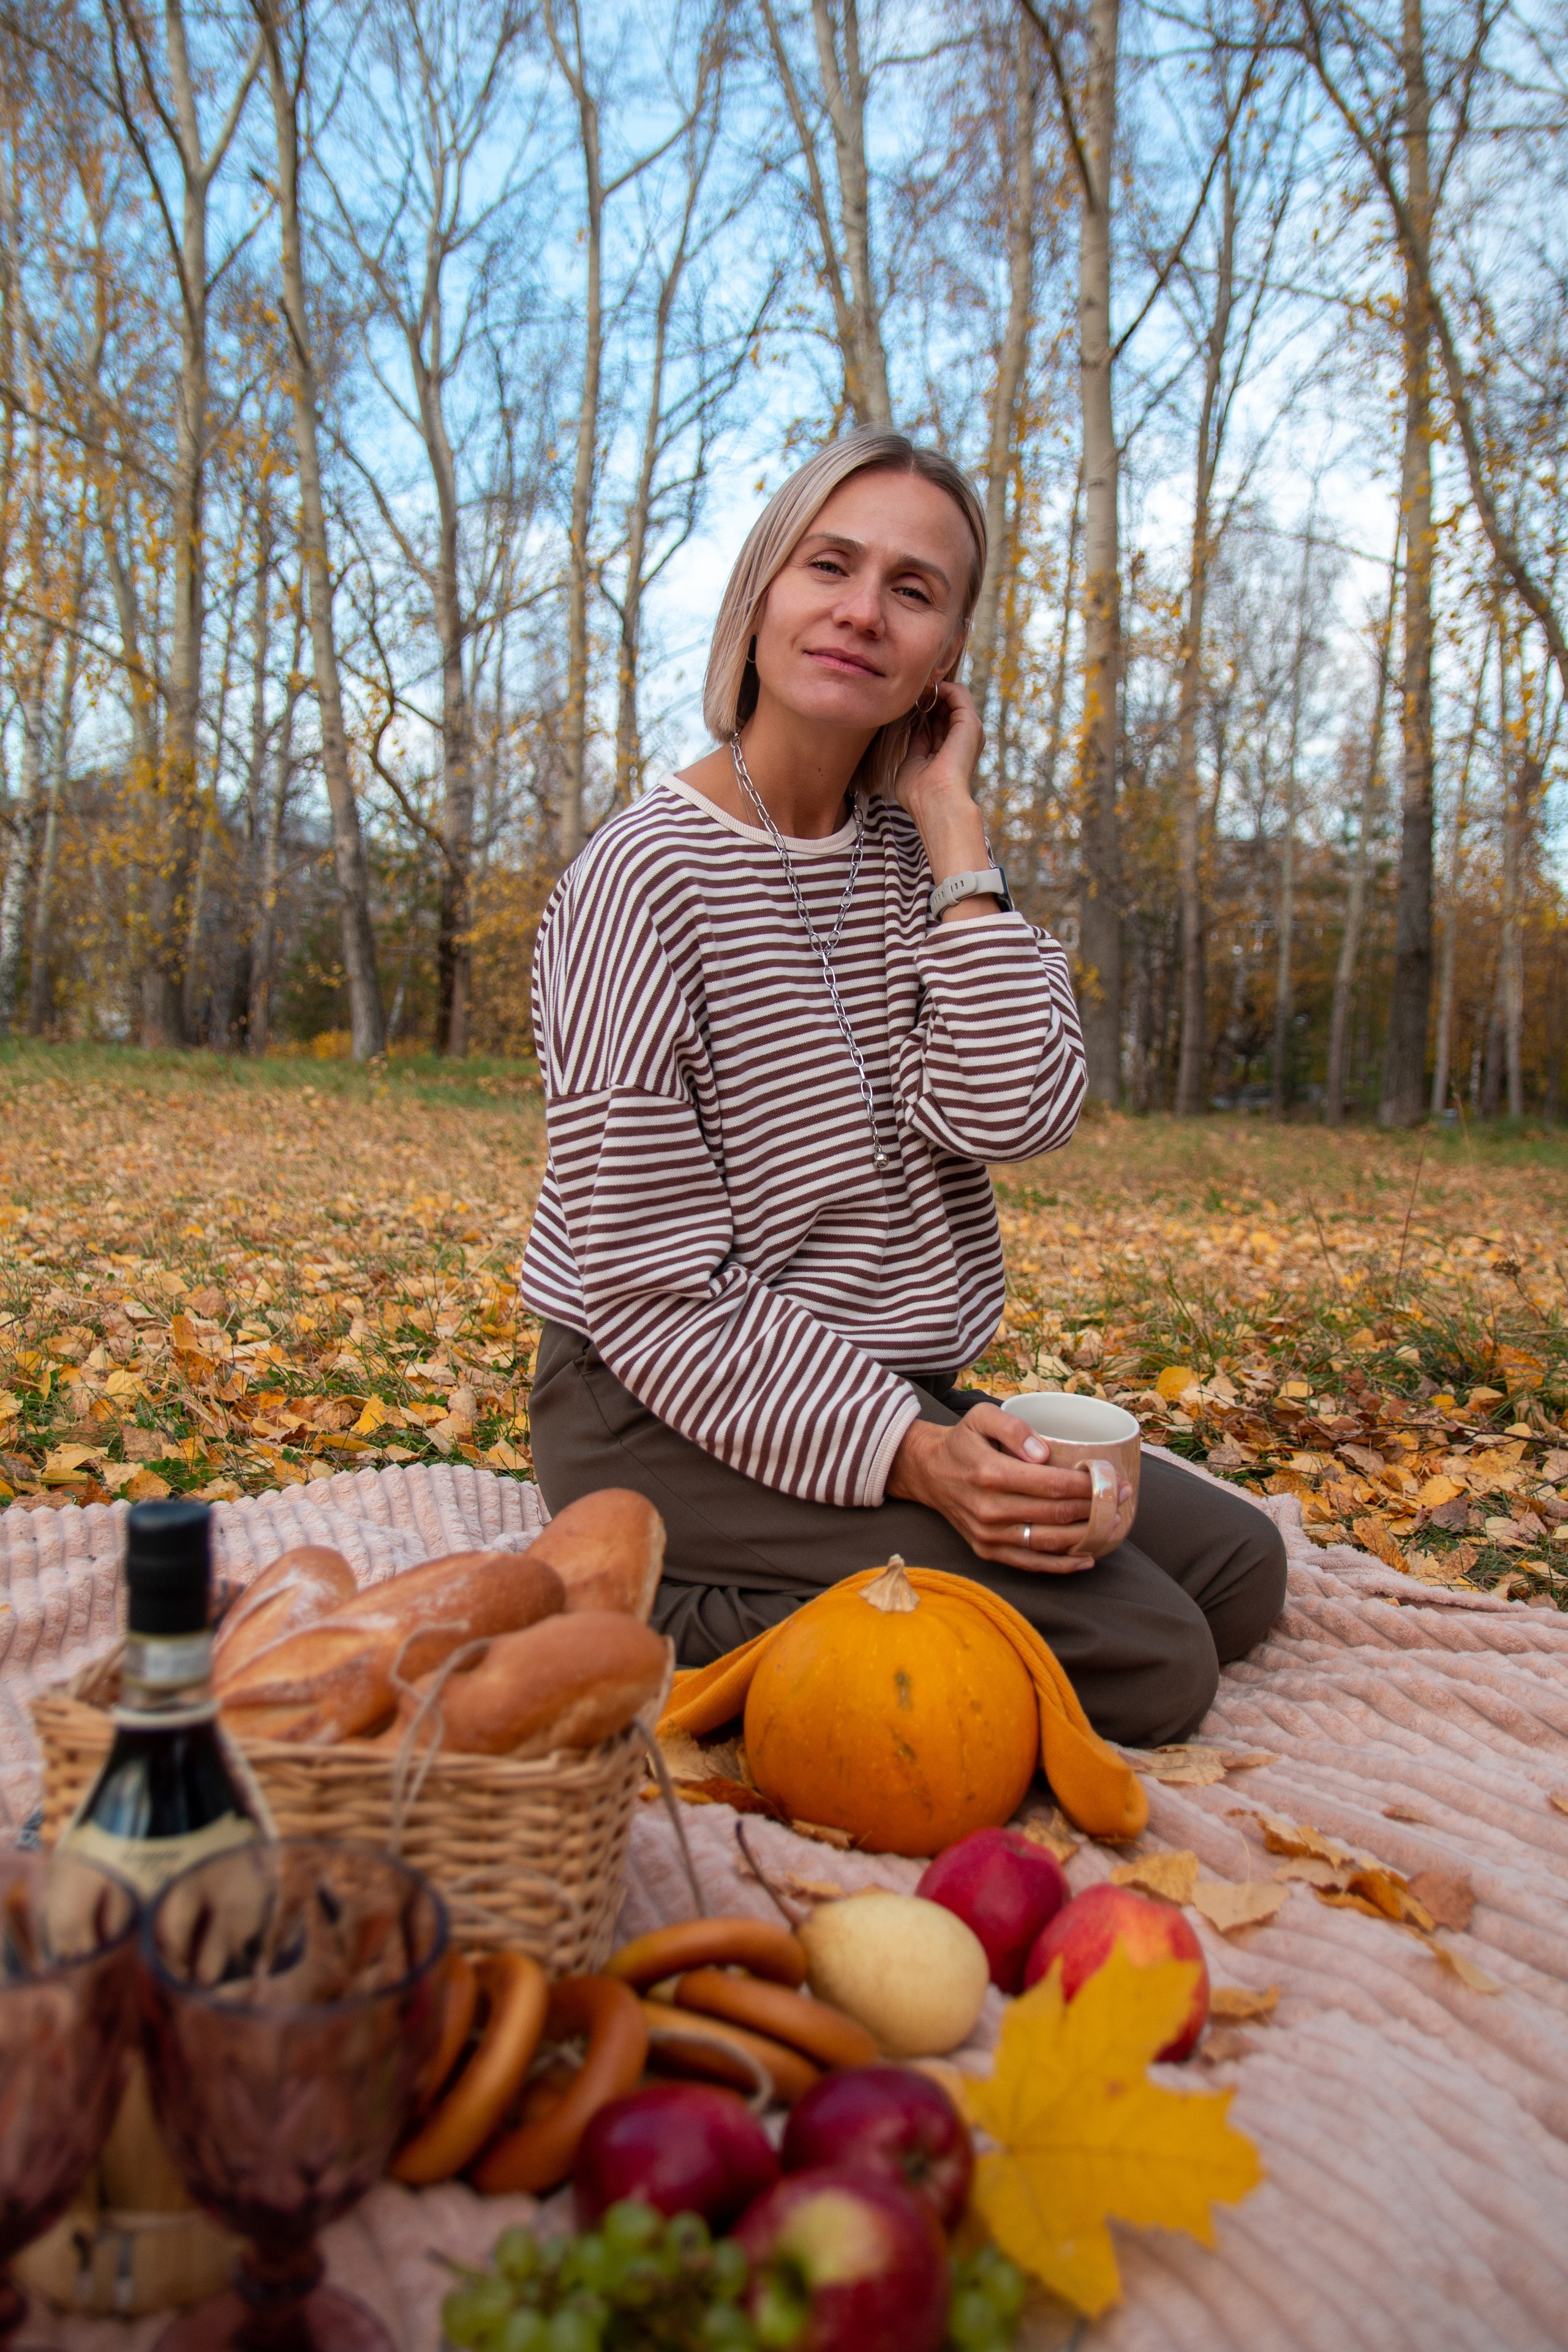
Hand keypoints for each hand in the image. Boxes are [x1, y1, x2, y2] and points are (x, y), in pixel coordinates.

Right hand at [886, 1406, 1130, 1573]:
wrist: (928, 1472)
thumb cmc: (964, 1442)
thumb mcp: (981, 1417)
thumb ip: (1013, 1427)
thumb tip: (1044, 1453)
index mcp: (990, 1473)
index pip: (1052, 1484)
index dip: (1088, 1485)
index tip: (1114, 1480)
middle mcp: (989, 1509)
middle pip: (1056, 1514)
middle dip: (1096, 1507)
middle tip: (1122, 1498)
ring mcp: (987, 1535)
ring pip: (1048, 1542)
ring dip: (1086, 1536)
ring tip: (1112, 1524)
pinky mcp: (987, 1551)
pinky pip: (1030, 1563)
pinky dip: (1061, 1565)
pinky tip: (1087, 1559)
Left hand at [892, 679, 984, 820]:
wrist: (935, 803)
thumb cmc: (920, 793)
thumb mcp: (912, 763)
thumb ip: (915, 744)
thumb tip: (913, 726)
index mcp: (948, 751)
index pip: (935, 721)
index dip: (919, 708)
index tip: (902, 700)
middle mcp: (961, 740)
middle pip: (944, 707)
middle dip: (925, 695)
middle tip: (907, 689)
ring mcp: (968, 731)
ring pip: (953, 696)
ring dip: (932, 687)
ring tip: (914, 686)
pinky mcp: (969, 722)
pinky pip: (958, 692)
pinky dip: (940, 686)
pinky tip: (923, 688)